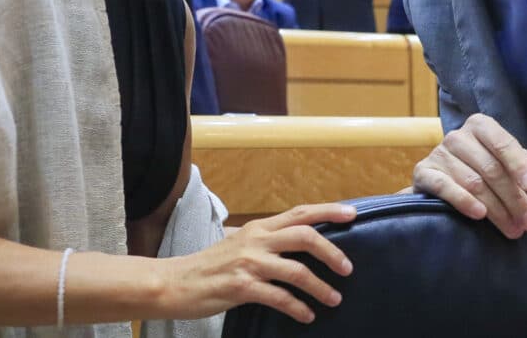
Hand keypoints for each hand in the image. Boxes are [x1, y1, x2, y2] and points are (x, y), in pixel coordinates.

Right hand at [160, 203, 355, 323]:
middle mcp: (256, 240)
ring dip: (321, 288)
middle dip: (333, 252)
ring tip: (334, 299)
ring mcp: (249, 263)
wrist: (174, 282)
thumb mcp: (238, 243)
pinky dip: (298, 308)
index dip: (328, 211)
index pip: (300, 212)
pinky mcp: (242, 287)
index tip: (352, 213)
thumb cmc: (208, 266)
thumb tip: (291, 240)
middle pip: (306, 237)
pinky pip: (280, 298)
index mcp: (258, 227)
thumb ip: (264, 240)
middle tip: (348, 269)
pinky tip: (307, 316)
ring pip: (298, 271)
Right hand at [412, 113, 526, 238]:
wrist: (442, 181)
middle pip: (491, 168)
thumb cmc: (482, 170)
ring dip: (496, 209)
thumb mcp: (508, 165)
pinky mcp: (423, 172)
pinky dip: (463, 201)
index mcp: (481, 127)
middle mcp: (458, 136)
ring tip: (513, 229)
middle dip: (514, 198)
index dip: (519, 166)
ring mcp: (438, 153)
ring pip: (473, 182)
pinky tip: (479, 214)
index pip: (503, 143)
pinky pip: (444, 187)